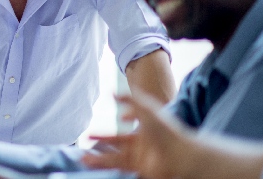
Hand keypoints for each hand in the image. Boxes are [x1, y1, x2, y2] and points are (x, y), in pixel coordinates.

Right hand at [80, 93, 196, 178]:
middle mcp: (140, 146)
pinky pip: (117, 167)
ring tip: (82, 158)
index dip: (113, 129)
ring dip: (97, 158)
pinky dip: (104, 165)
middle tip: (85, 139)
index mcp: (144, 131)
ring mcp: (139, 159)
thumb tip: (111, 92)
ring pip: (113, 158)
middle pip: (116, 144)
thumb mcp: (147, 108)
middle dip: (100, 142)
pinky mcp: (138, 169)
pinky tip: (92, 163)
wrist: (180, 153)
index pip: (125, 131)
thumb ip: (130, 99)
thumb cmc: (165, 130)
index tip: (104, 126)